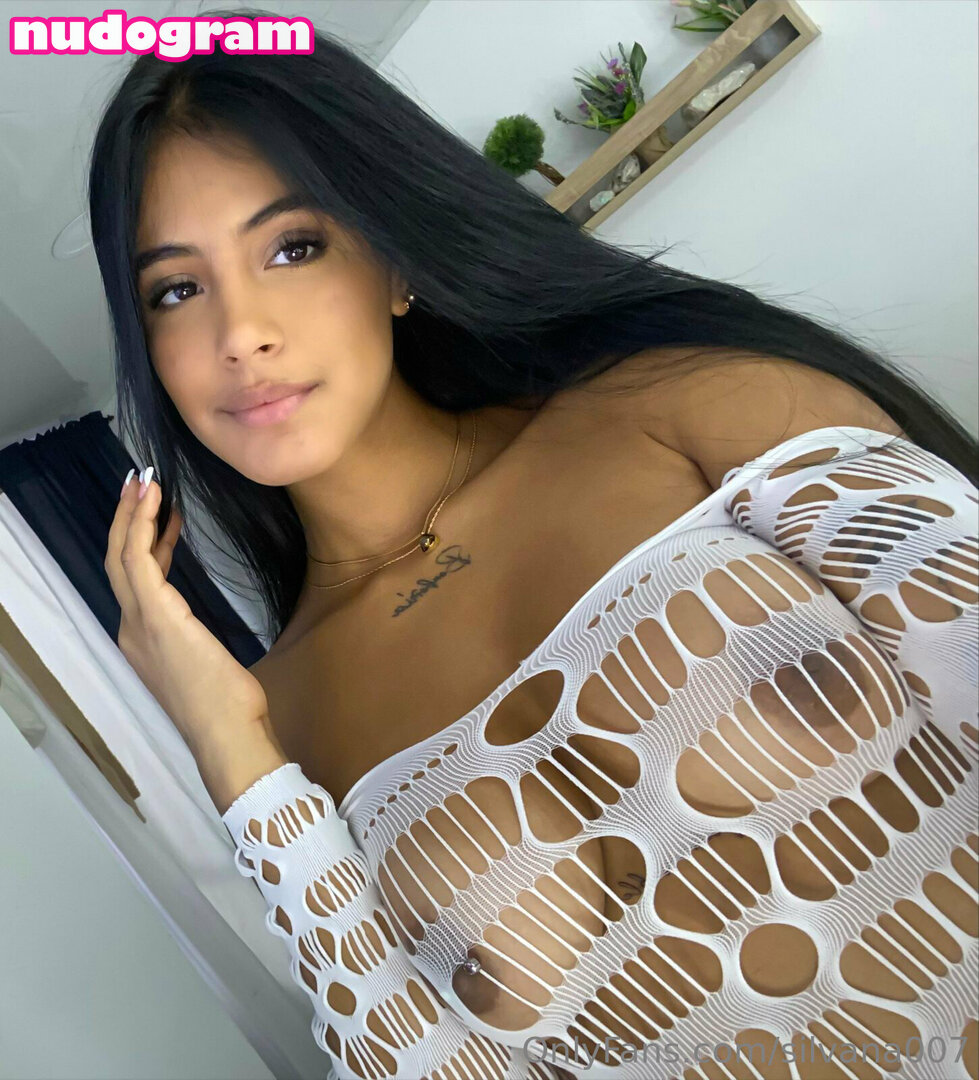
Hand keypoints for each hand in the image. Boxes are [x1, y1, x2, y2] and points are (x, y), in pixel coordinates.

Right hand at [105, 467, 269, 758]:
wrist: (226, 734)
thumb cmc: (228, 706)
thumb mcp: (208, 663)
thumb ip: (194, 639)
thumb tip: (198, 624)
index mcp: (144, 641)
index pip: (139, 580)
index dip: (147, 543)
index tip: (163, 514)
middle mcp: (132, 630)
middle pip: (119, 563)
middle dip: (127, 520)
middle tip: (140, 484)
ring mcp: (139, 624)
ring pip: (123, 556)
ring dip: (131, 515)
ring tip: (144, 482)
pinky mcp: (156, 617)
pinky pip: (139, 561)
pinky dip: (142, 527)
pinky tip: (156, 503)